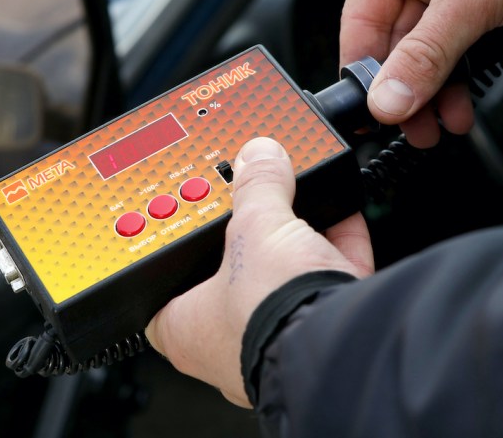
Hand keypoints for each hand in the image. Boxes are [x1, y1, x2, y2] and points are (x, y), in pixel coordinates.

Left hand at [145, 137, 373, 406]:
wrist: (340, 343)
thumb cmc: (269, 312)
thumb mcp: (254, 227)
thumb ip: (256, 186)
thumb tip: (258, 157)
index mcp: (186, 329)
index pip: (162, 285)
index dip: (170, 248)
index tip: (182, 216)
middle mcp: (230, 341)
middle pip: (232, 271)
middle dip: (246, 233)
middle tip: (249, 197)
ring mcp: (278, 337)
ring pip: (282, 274)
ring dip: (294, 237)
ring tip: (296, 194)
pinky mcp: (325, 329)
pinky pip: (328, 276)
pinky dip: (336, 242)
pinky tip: (340, 208)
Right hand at [340, 0, 502, 146]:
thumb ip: (425, 57)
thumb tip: (388, 98)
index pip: (359, 17)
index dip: (365, 70)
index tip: (373, 110)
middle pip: (392, 40)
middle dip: (408, 88)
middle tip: (413, 126)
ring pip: (422, 49)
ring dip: (434, 89)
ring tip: (442, 123)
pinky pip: (449, 46)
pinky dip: (455, 76)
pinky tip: (461, 103)